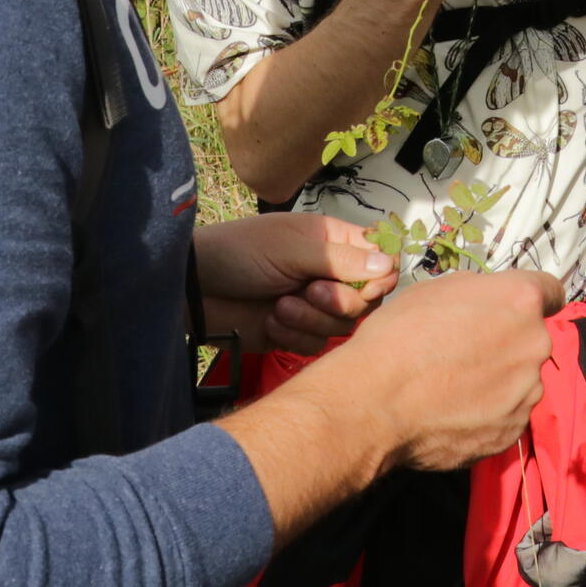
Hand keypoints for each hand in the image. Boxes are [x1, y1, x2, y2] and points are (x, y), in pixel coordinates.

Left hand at [193, 214, 398, 355]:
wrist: (195, 290)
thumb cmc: (240, 254)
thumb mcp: (292, 250)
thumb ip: (342, 260)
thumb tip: (389, 266)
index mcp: (333, 242)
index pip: (379, 259)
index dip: (379, 275)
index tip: (368, 284)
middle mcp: (328, 273)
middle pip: (367, 299)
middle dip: (339, 301)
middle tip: (308, 291)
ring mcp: (313, 305)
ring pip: (343, 325)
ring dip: (312, 319)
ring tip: (280, 306)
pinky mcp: (296, 332)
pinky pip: (317, 344)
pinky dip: (295, 335)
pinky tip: (271, 322)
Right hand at [337, 269, 565, 470]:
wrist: (375, 403)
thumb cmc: (399, 335)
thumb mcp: (436, 289)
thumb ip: (479, 294)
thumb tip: (489, 305)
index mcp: (521, 301)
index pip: (551, 290)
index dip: (529, 299)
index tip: (510, 310)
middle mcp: (535, 345)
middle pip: (531, 339)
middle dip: (507, 342)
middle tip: (466, 353)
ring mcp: (527, 393)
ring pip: (521, 379)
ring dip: (499, 380)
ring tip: (454, 389)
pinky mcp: (512, 432)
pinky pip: (507, 415)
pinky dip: (488, 413)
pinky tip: (453, 413)